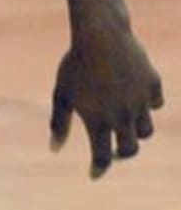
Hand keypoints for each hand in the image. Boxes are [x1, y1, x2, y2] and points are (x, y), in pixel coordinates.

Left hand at [50, 18, 163, 179]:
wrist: (100, 35)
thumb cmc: (75, 65)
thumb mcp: (62, 94)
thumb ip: (59, 122)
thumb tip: (54, 148)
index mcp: (99, 120)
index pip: (102, 156)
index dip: (98, 168)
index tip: (94, 174)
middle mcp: (123, 116)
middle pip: (130, 150)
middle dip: (122, 154)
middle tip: (112, 150)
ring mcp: (141, 101)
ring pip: (146, 130)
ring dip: (135, 131)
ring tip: (122, 124)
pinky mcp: (153, 85)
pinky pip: (155, 103)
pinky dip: (147, 105)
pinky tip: (136, 100)